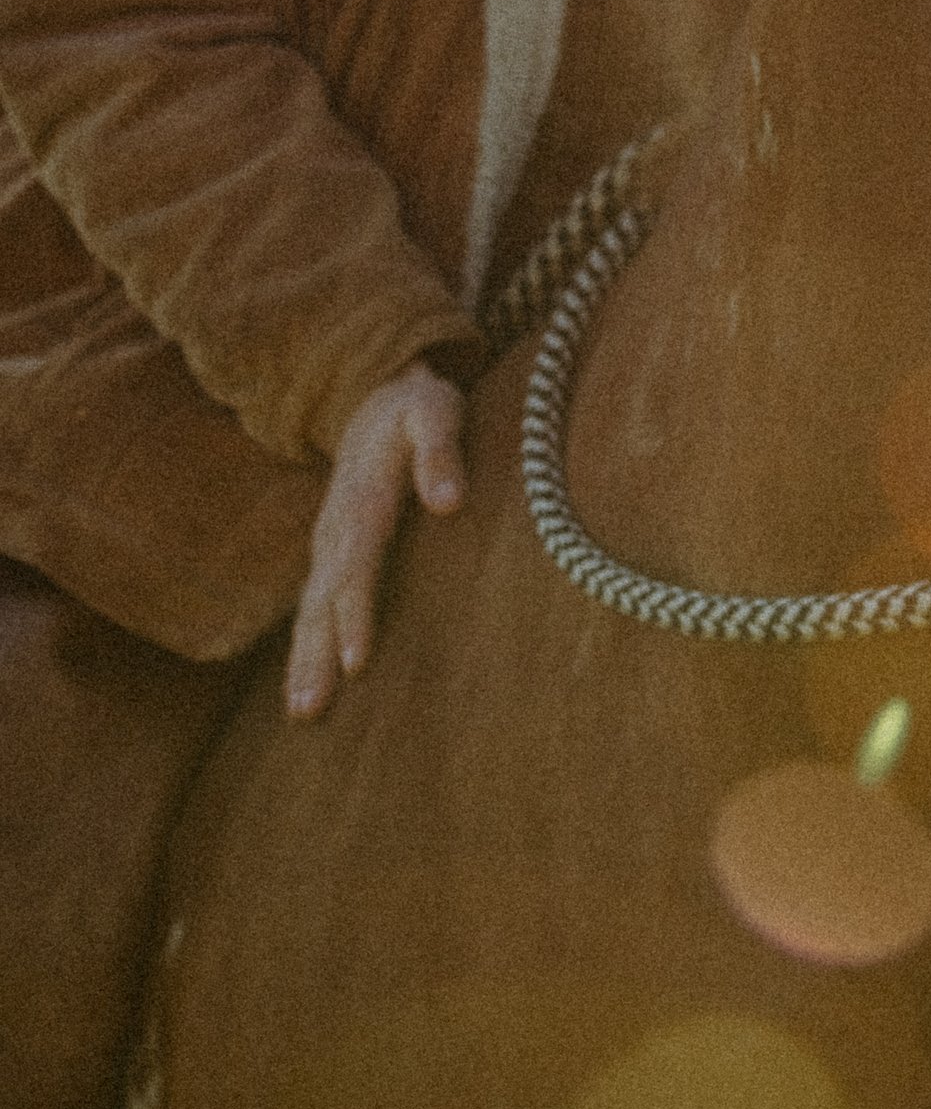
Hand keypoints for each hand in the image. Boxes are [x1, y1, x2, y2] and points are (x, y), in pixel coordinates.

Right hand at [284, 362, 466, 717]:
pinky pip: (314, 608)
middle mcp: (335, 529)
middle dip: (315, 656)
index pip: (357, 566)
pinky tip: (306, 688)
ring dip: (304, 662)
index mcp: (361, 499)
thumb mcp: (436, 412)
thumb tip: (450, 502)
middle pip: (322, 601)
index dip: (356, 613)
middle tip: (311, 710)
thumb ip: (442, 452)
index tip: (357, 662)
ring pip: (309, 611)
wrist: (379, 395)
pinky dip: (307, 648)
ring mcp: (327, 543)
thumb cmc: (417, 407)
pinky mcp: (332, 554)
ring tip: (303, 712)